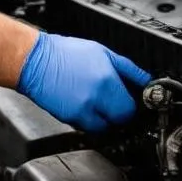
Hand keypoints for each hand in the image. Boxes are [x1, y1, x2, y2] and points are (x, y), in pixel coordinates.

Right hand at [16, 31, 150, 131]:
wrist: (35, 61)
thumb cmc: (66, 53)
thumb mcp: (104, 53)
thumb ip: (129, 69)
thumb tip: (146, 81)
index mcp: (107, 82)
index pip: (129, 109)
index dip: (130, 105)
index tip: (128, 100)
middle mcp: (95, 100)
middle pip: (118, 121)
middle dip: (118, 113)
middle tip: (112, 102)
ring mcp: (80, 112)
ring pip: (102, 127)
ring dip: (103, 118)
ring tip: (95, 101)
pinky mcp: (68, 119)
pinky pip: (86, 126)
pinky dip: (88, 119)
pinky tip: (82, 103)